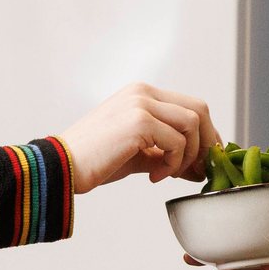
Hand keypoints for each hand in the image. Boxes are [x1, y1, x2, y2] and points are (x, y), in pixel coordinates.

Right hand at [59, 82, 216, 190]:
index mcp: (141, 94)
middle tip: (198, 169)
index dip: (206, 132)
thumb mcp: (138, 153)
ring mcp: (141, 104)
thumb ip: (166, 154)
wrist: (62, 166)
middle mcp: (143, 93)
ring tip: (168, 173)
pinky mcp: (139, 122)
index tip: (205, 158)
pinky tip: (155, 176)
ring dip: (188, 155)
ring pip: (192, 124)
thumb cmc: (94, 160)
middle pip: (199, 109)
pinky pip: (177, 142)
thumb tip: (197, 169)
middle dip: (206, 141)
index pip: (190, 105)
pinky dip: (173, 164)